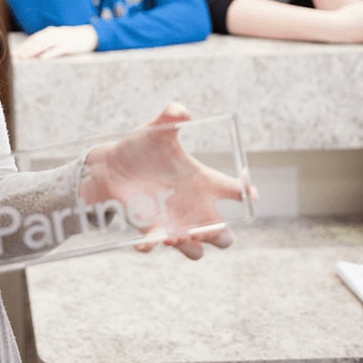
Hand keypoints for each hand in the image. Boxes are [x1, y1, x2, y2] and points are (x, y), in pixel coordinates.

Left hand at [13, 24, 98, 58]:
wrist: (91, 34)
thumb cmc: (73, 38)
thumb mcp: (59, 37)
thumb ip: (48, 42)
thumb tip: (35, 52)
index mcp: (50, 31)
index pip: (34, 39)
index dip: (24, 45)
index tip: (14, 52)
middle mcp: (54, 34)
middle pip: (36, 42)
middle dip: (25, 49)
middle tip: (15, 56)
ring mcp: (61, 39)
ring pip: (44, 45)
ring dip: (33, 51)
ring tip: (24, 57)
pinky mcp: (69, 46)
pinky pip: (57, 50)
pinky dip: (49, 53)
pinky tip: (42, 58)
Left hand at [80, 104, 257, 259]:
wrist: (113, 163)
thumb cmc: (143, 145)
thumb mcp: (158, 128)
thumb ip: (171, 115)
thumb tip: (182, 112)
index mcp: (204, 181)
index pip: (237, 192)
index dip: (250, 194)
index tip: (250, 193)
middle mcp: (194, 207)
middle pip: (224, 233)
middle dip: (222, 237)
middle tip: (209, 227)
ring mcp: (175, 222)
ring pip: (196, 251)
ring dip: (191, 247)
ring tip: (178, 236)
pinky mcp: (151, 229)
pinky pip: (155, 244)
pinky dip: (151, 246)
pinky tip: (144, 243)